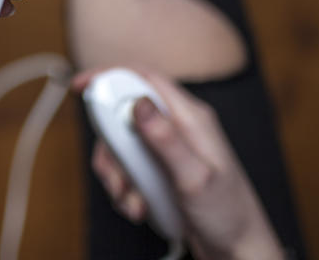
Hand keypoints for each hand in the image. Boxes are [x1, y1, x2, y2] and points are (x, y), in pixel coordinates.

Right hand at [73, 70, 283, 259]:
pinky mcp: (161, 170)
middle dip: (110, 146)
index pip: (144, 78)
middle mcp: (179, 127)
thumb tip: (138, 103)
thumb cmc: (227, 215)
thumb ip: (166, 138)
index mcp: (191, 117)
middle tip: (114, 174)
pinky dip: (124, 188)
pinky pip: (128, 168)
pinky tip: (138, 206)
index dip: (109, 75)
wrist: (238, 250)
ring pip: (122, 145)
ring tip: (131, 199)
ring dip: (117, 174)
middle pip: (124, 114)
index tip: (81, 85)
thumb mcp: (194, 177)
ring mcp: (168, 149)